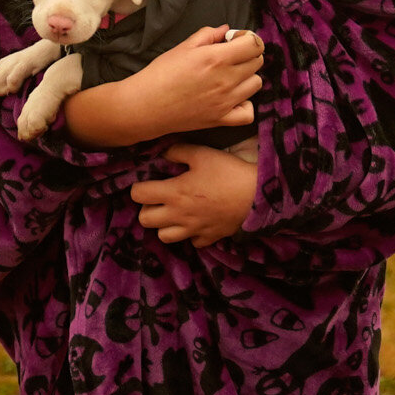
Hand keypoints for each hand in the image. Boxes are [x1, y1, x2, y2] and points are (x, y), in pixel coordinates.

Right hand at [129, 26, 263, 136]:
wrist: (146, 105)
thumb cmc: (161, 73)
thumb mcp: (183, 47)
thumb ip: (208, 34)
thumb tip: (226, 29)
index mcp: (217, 58)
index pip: (254, 44)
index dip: (248, 39)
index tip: (236, 41)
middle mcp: (226, 79)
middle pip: (257, 62)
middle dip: (248, 55)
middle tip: (231, 57)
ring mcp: (226, 101)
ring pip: (256, 84)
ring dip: (248, 77)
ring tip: (231, 77)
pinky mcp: (222, 119)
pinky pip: (249, 112)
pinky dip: (245, 104)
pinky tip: (234, 99)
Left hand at [129, 143, 258, 247]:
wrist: (257, 196)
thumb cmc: (228, 172)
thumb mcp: (202, 154)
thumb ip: (178, 152)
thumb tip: (163, 154)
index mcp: (174, 193)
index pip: (138, 195)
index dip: (139, 187)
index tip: (149, 182)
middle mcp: (179, 215)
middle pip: (145, 220)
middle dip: (147, 209)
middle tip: (160, 199)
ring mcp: (193, 230)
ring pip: (163, 237)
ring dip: (165, 225)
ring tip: (174, 213)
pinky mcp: (209, 238)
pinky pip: (191, 242)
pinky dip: (191, 234)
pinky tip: (197, 222)